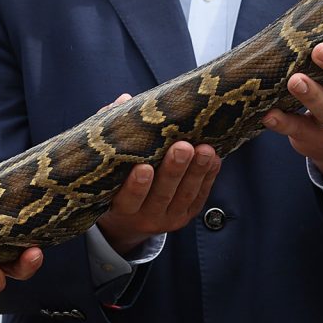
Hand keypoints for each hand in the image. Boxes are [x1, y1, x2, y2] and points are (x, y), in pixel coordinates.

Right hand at [95, 138, 219, 255]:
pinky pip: (199, 197)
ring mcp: (168, 218)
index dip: (136, 186)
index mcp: (120, 208)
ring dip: (196, 172)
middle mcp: (144, 217)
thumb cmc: (116, 183)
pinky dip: (208, 178)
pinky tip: (215, 159)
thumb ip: (112, 135)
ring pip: (184, 195)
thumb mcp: (107, 167)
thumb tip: (124, 100)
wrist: (129, 222)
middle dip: (173, 171)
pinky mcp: (186, 215)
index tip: (144, 167)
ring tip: (205, 150)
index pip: (127, 199)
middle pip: (161, 195)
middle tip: (183, 147)